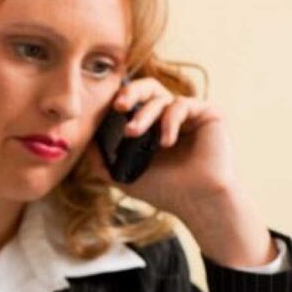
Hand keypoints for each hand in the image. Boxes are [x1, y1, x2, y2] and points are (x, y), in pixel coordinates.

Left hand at [91, 78, 275, 267]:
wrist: (197, 201)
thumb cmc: (165, 191)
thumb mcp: (123, 176)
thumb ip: (102, 160)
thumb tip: (84, 143)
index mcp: (153, 126)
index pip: (134, 103)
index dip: (120, 101)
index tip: (106, 111)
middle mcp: (170, 116)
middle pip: (148, 89)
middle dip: (130, 93)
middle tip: (118, 105)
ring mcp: (189, 114)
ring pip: (161, 98)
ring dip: (144, 115)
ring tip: (133, 133)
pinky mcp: (207, 113)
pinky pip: (181, 105)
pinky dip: (169, 121)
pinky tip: (166, 142)